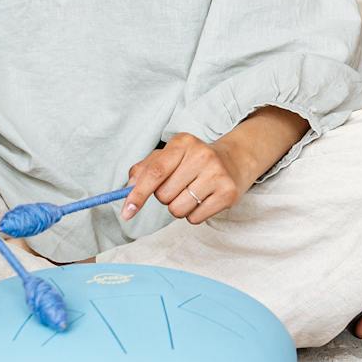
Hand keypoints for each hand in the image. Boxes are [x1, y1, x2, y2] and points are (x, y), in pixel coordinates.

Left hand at [121, 133, 246, 225]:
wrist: (235, 160)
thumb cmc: (193, 161)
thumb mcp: (169, 156)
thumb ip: (145, 169)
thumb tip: (128, 189)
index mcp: (183, 142)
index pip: (155, 172)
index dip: (138, 194)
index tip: (127, 212)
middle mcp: (202, 155)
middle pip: (164, 195)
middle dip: (165, 197)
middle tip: (179, 186)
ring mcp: (217, 174)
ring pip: (178, 209)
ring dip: (178, 207)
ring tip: (192, 193)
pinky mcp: (228, 193)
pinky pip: (195, 218)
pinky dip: (193, 214)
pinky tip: (203, 200)